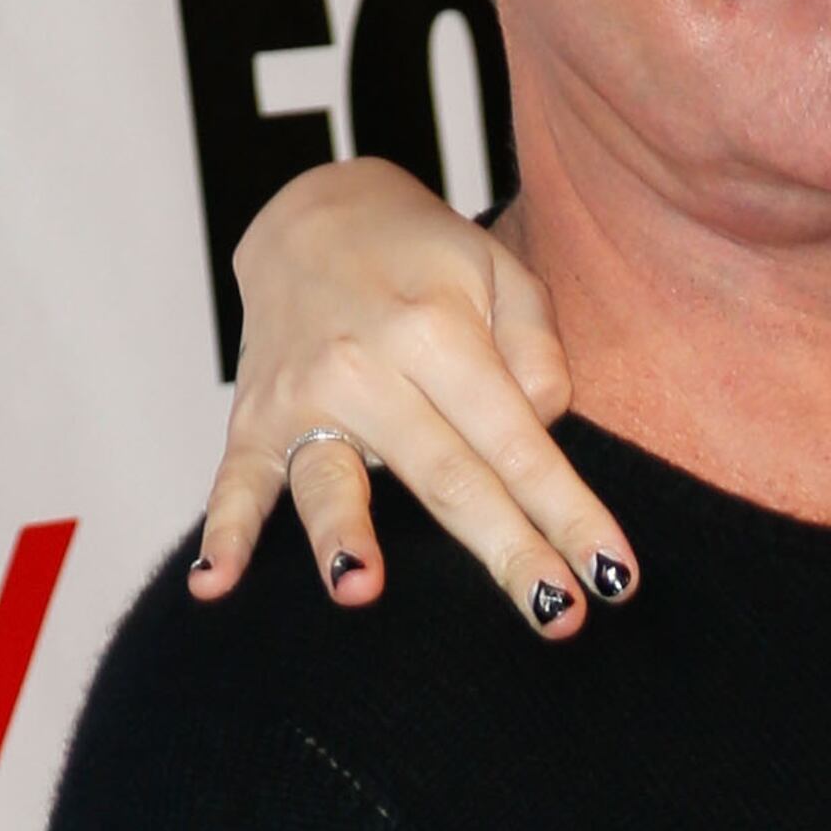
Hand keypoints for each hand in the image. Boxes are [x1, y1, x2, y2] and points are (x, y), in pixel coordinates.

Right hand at [192, 156, 631, 632]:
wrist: (310, 216)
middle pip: (447, 479)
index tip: (613, 574)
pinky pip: (236, 481)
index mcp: (438, 334)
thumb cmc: (426, 260)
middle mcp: (366, 367)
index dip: (569, 513)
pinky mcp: (254, 419)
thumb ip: (537, 350)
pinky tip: (217, 584)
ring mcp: (303, 396)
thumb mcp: (502, 273)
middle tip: (559, 615)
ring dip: (343, 537)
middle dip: (506, 552)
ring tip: (361, 589)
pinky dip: (225, 532)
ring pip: (330, 481)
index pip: (518, 444)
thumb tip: (543, 427)